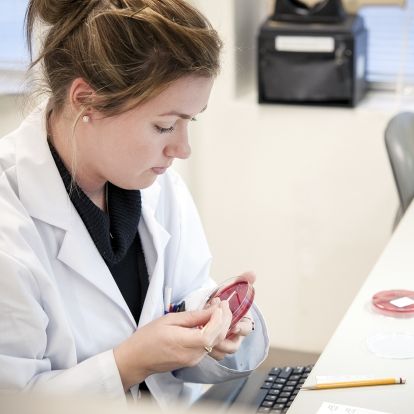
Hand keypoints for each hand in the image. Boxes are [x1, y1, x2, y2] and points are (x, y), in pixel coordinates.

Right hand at [113, 300, 231, 390]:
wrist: (136, 359)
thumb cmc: (148, 338)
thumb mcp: (169, 320)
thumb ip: (192, 317)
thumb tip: (212, 310)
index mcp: (184, 344)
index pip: (211, 334)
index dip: (220, 319)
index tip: (220, 304)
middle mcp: (192, 355)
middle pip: (218, 339)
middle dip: (225, 320)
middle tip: (223, 304)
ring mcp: (193, 360)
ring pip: (216, 343)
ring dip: (222, 326)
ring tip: (219, 311)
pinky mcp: (193, 361)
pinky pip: (209, 347)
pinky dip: (214, 333)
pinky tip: (211, 322)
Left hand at [208, 271, 256, 360]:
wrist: (208, 307)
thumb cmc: (221, 300)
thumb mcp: (230, 289)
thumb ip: (241, 281)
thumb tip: (252, 273)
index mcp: (243, 321)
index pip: (246, 328)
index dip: (241, 328)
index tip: (233, 326)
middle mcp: (236, 335)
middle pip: (234, 345)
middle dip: (223, 340)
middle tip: (212, 332)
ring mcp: (225, 342)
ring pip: (223, 352)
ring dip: (214, 345)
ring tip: (203, 335)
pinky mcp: (215, 348)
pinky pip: (213, 354)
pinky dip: (206, 349)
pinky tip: (198, 340)